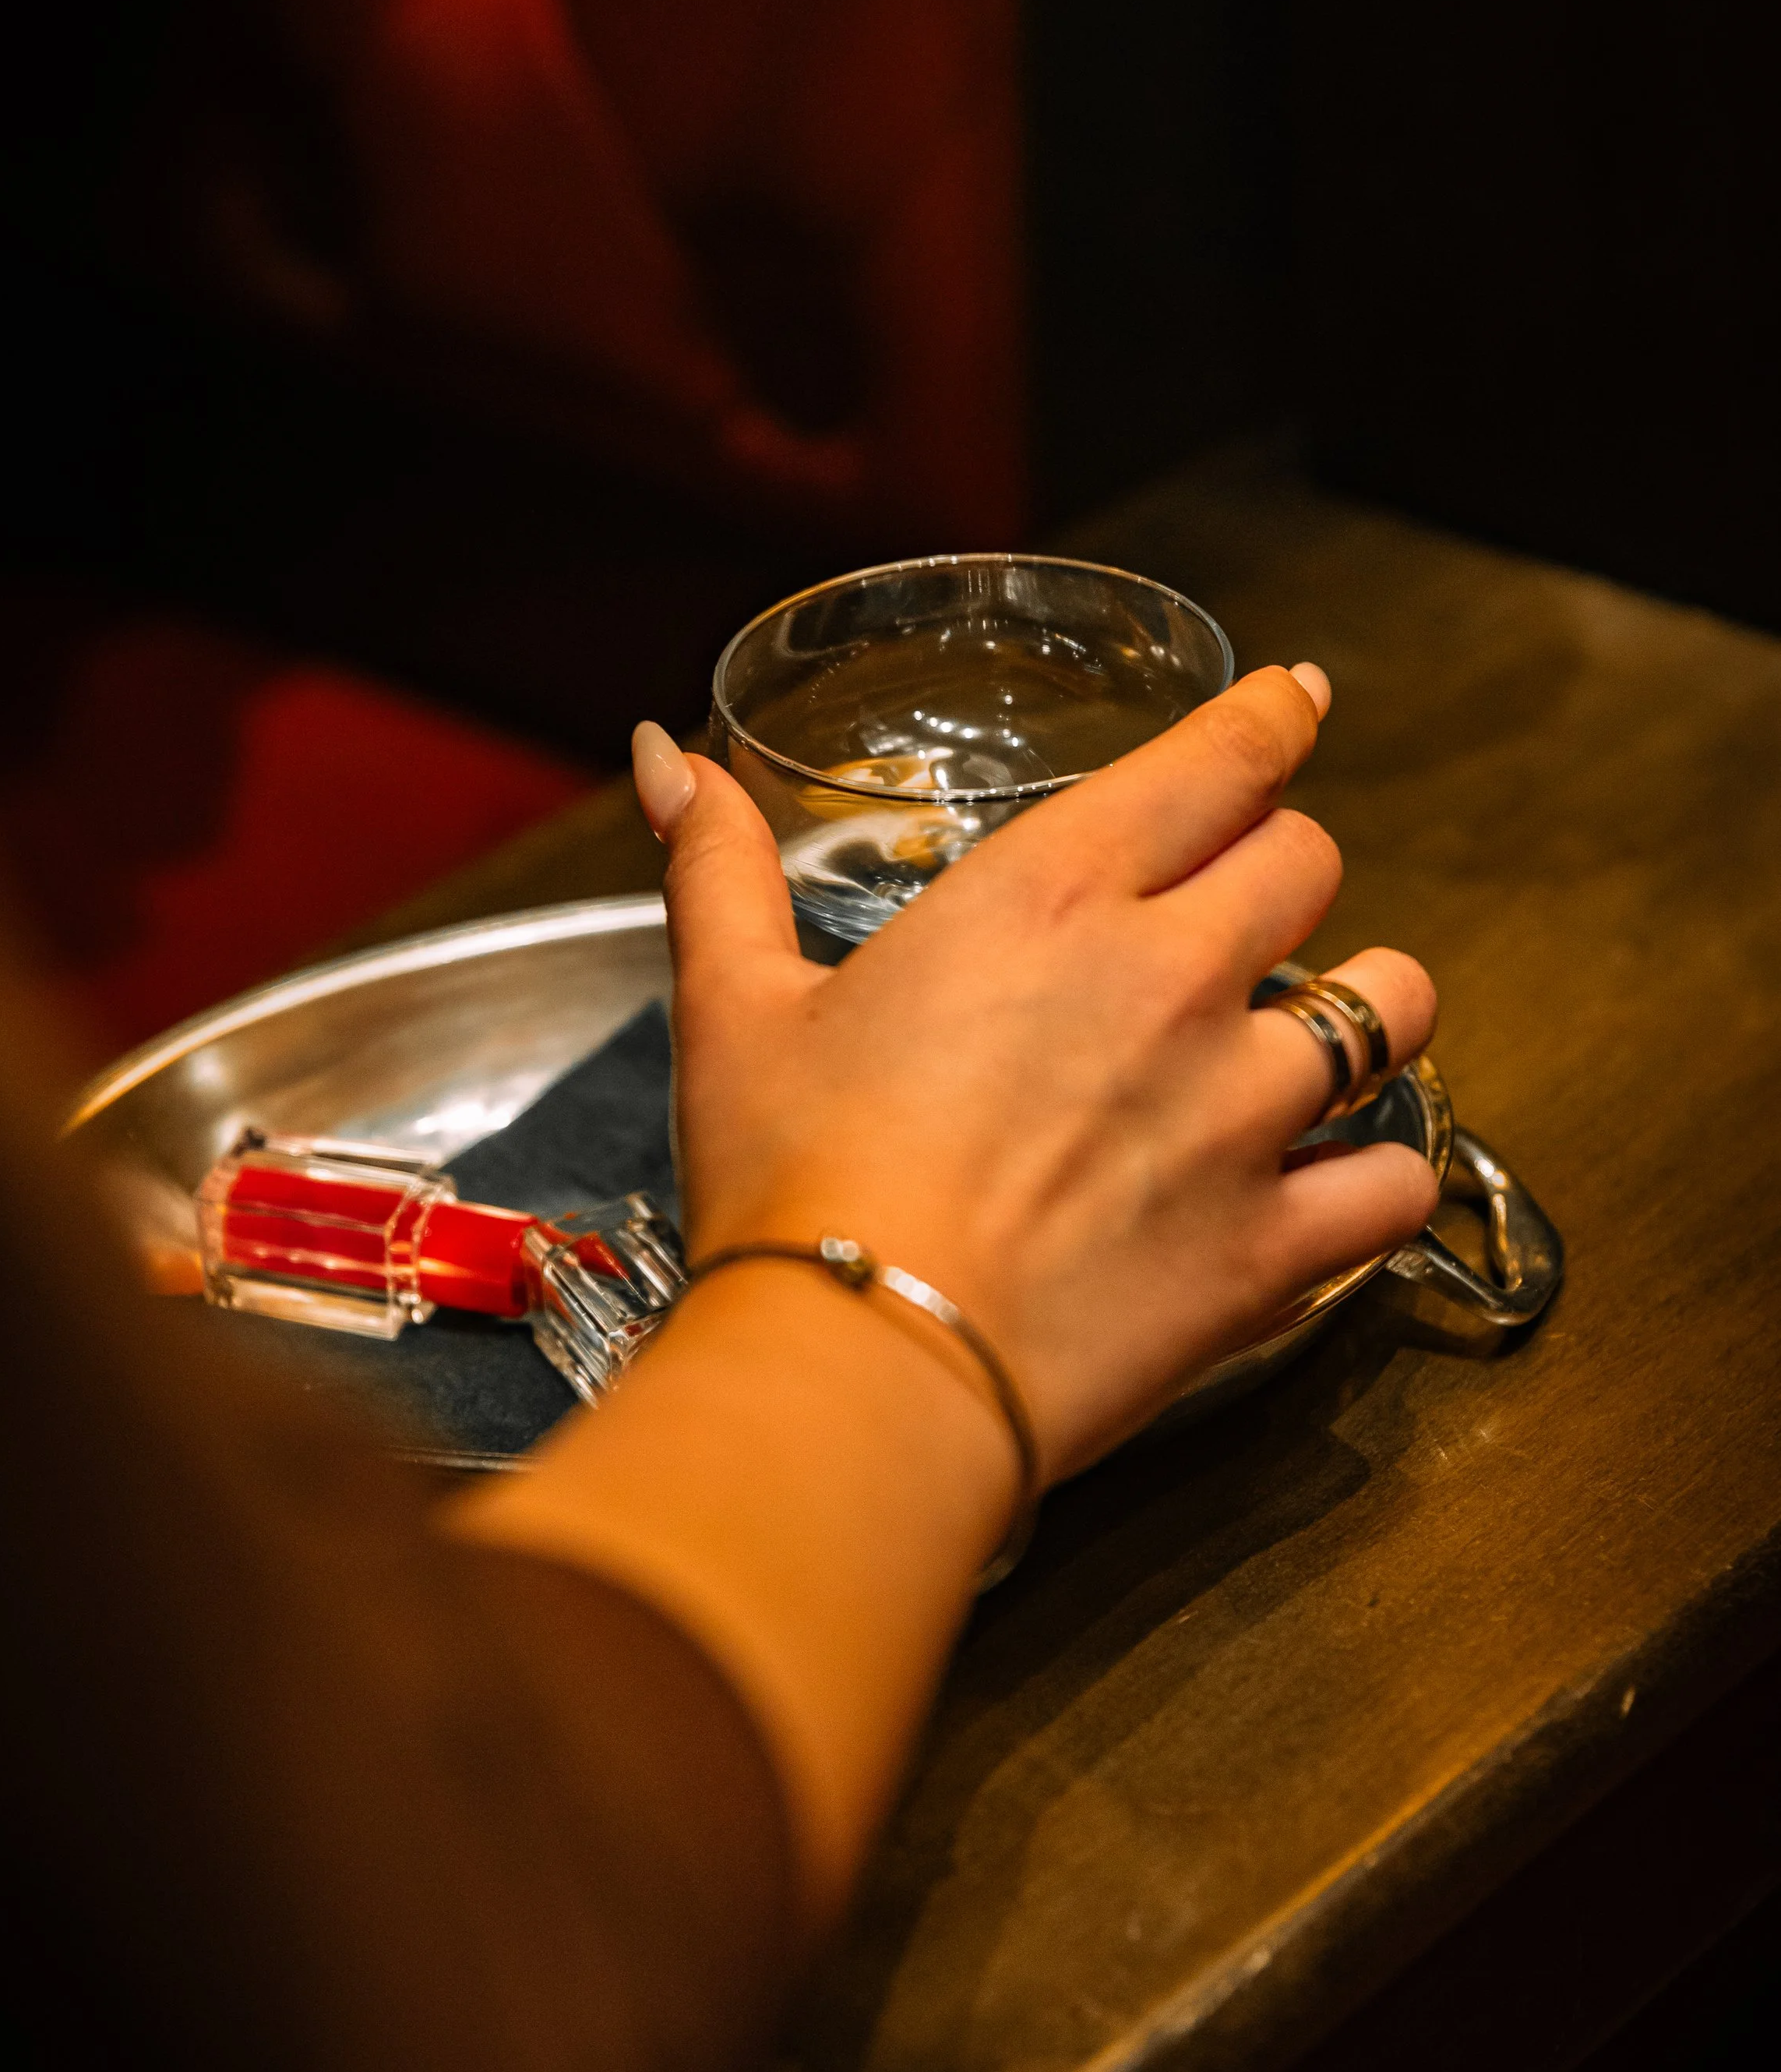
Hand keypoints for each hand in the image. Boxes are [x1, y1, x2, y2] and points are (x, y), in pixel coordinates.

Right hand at [637, 666, 1438, 1484]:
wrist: (855, 1369)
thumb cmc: (790, 1183)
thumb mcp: (734, 1007)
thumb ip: (720, 869)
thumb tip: (674, 762)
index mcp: (1051, 895)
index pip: (1223, 759)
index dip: (1274, 718)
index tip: (1299, 703)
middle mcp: (1173, 978)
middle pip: (1313, 859)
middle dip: (1287, 867)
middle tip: (1247, 907)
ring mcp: (1239, 1112)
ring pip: (1392, 1005)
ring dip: (1369, 1003)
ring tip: (1329, 1031)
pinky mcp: (1271, 1244)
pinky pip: (1397, 1185)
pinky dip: (1381, 1179)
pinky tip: (1339, 1183)